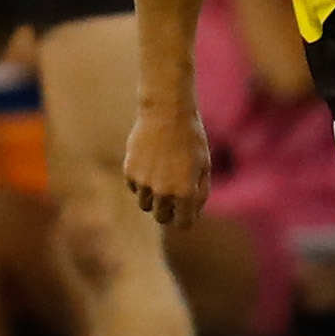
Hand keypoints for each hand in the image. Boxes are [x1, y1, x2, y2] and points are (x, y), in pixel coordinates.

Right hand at [123, 102, 211, 226]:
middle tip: (172, 194)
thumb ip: (199, 193)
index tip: (185, 211)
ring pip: (145, 204)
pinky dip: (141, 182)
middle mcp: (163, 191)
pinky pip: (135, 187)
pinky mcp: (129, 171)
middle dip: (168, 211)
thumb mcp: (204, 166)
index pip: (183, 224)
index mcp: (185, 192)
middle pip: (161, 218)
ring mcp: (144, 182)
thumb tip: (191, 213)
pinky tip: (150, 163)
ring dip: (153, 196)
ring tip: (161, 175)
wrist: (167, 112)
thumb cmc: (191, 139)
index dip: (185, 218)